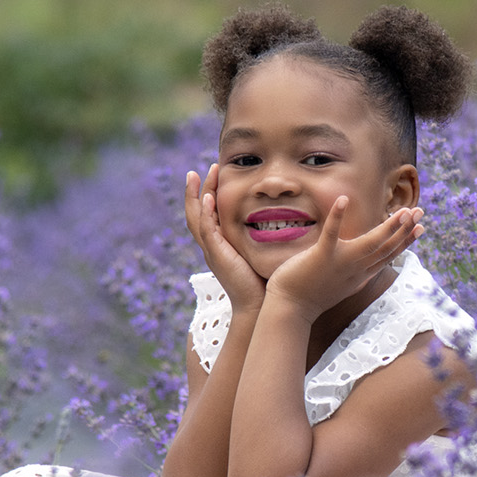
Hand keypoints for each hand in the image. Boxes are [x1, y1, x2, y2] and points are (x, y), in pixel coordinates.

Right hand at [184, 165, 266, 313]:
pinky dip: (205, 213)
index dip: (207, 195)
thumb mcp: (262, 252)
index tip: (213, 175)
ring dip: (196, 195)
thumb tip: (282, 219)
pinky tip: (208, 198)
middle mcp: (212, 247)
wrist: (260, 305)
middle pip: (195, 214)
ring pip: (195, 219)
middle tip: (196, 171)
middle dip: (195, 191)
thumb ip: (264, 236)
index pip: (207, 216)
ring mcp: (212, 251)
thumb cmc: (265, 282)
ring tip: (196, 175)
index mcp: (220, 246)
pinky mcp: (218, 256)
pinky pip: (206, 231)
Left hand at [265, 199, 424, 320]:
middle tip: (420, 211)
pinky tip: (344, 199)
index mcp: (360, 275)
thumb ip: (354, 270)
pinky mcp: (321, 257)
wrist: (290, 310)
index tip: (421, 227)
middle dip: (404, 230)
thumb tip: (364, 262)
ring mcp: (340, 263)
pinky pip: (331, 234)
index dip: (406, 241)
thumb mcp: (340, 283)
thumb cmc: (310, 295)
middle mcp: (355, 270)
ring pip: (369, 243)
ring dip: (388, 227)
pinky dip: (338, 217)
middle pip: (385, 248)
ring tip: (403, 211)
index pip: (388, 256)